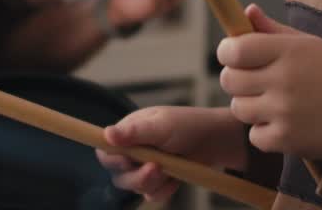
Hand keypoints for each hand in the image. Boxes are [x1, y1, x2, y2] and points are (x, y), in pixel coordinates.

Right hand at [97, 106, 245, 202]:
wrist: (216, 141)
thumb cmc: (188, 126)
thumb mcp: (161, 126)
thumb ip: (134, 132)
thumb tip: (106, 134)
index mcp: (129, 132)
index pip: (105, 151)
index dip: (112, 160)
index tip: (129, 161)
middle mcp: (133, 151)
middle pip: (118, 175)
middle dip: (138, 176)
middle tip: (157, 167)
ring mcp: (145, 167)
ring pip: (135, 188)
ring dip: (153, 182)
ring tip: (171, 169)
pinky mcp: (158, 181)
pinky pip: (152, 195)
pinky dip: (165, 189)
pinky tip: (177, 177)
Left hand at [217, 5, 321, 159]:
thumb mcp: (308, 45)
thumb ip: (273, 30)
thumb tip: (247, 10)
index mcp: (290, 51)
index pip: (235, 50)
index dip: (227, 52)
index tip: (232, 54)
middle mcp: (286, 80)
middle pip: (229, 80)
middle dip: (235, 79)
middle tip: (252, 80)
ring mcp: (285, 111)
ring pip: (238, 108)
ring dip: (249, 106)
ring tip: (272, 102)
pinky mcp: (286, 139)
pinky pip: (253, 135)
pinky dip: (263, 132)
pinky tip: (282, 122)